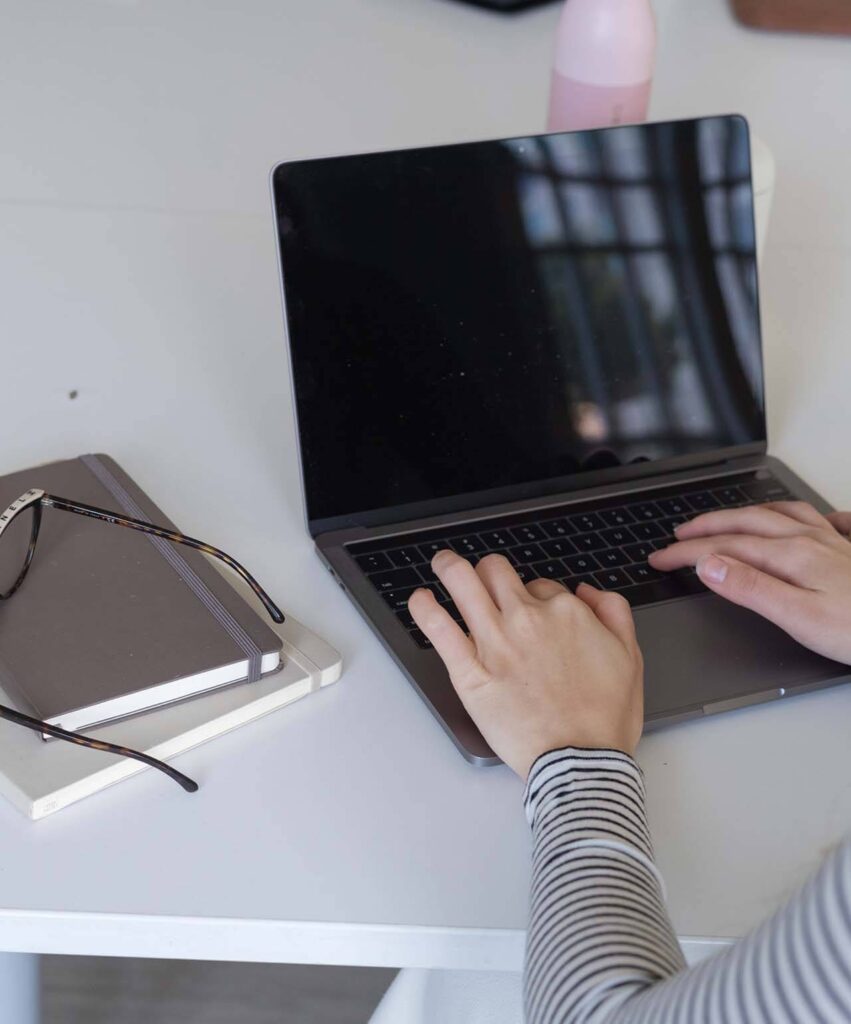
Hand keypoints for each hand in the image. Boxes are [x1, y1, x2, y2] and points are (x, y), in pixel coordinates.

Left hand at [408, 551, 643, 778]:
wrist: (582, 761)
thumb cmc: (604, 718)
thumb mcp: (630, 656)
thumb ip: (614, 612)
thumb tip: (589, 592)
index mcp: (565, 612)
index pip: (541, 586)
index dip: (537, 597)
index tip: (534, 613)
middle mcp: (527, 619)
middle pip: (496, 572)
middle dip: (489, 571)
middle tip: (482, 577)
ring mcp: (495, 642)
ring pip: (463, 584)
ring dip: (450, 568)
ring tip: (443, 564)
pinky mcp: (470, 672)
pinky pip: (440, 629)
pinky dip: (425, 609)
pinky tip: (420, 600)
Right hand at [649, 502, 850, 664]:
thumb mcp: (799, 618)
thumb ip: (751, 589)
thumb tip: (709, 566)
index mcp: (790, 556)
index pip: (723, 549)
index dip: (685, 553)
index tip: (658, 558)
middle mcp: (809, 539)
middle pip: (745, 523)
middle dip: (705, 527)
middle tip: (676, 535)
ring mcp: (832, 541)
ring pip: (778, 515)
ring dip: (743, 514)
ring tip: (723, 519)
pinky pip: (820, 519)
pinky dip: (799, 514)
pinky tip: (802, 518)